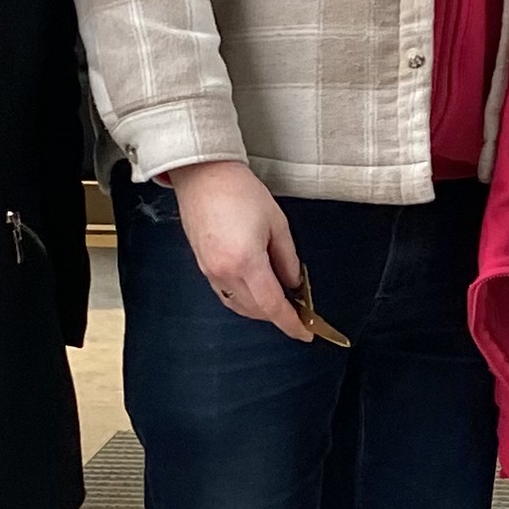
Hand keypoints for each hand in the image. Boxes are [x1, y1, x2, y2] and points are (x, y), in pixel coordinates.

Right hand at [170, 159, 309, 333]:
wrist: (204, 176)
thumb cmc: (240, 191)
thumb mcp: (277, 223)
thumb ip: (288, 259)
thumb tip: (293, 284)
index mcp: (246, 262)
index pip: (272, 306)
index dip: (291, 323)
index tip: (305, 332)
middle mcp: (225, 272)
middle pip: (256, 310)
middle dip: (278, 315)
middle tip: (298, 308)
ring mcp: (210, 271)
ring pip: (240, 306)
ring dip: (261, 309)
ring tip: (280, 298)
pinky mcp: (203, 266)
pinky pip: (226, 295)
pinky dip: (244, 300)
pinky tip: (257, 290)